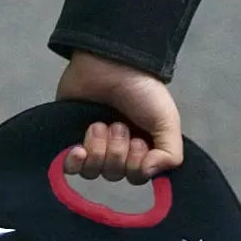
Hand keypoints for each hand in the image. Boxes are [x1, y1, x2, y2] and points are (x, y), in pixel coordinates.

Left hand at [56, 51, 184, 181]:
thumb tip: (149, 173)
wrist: (109, 64)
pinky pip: (70, 168)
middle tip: (118, 124)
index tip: (139, 141)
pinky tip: (78, 149)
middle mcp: (117, 149)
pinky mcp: (69, 137)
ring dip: (98, 149)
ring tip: (99, 124)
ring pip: (93, 171)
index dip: (136, 166)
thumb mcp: (167, 120)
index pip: (136, 177)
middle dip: (117, 151)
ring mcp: (92, 144)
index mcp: (142, 148)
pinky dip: (74, 162)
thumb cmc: (141, 89)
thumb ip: (171, 154)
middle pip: (114, 174)